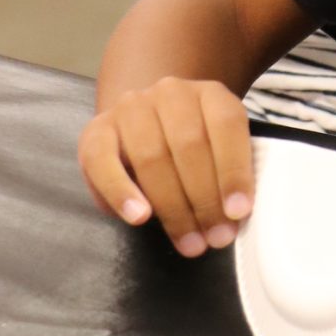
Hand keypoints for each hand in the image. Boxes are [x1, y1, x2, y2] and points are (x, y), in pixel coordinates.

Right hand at [78, 77, 254, 253]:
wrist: (147, 124)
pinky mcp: (97, 130)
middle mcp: (170, 93)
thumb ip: (229, 172)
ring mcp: (131, 108)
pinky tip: (139, 217)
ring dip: (172, 207)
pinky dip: (121, 192)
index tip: (238, 211)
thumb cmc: (193, 148)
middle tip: (216, 237)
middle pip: (188, 145)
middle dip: (205, 200)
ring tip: (188, 242)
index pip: (226, 125)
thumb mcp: (220, 149)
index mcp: (209, 94)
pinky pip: (104, 162)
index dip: (234, 170)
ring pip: (151, 157)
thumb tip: (235, 214)